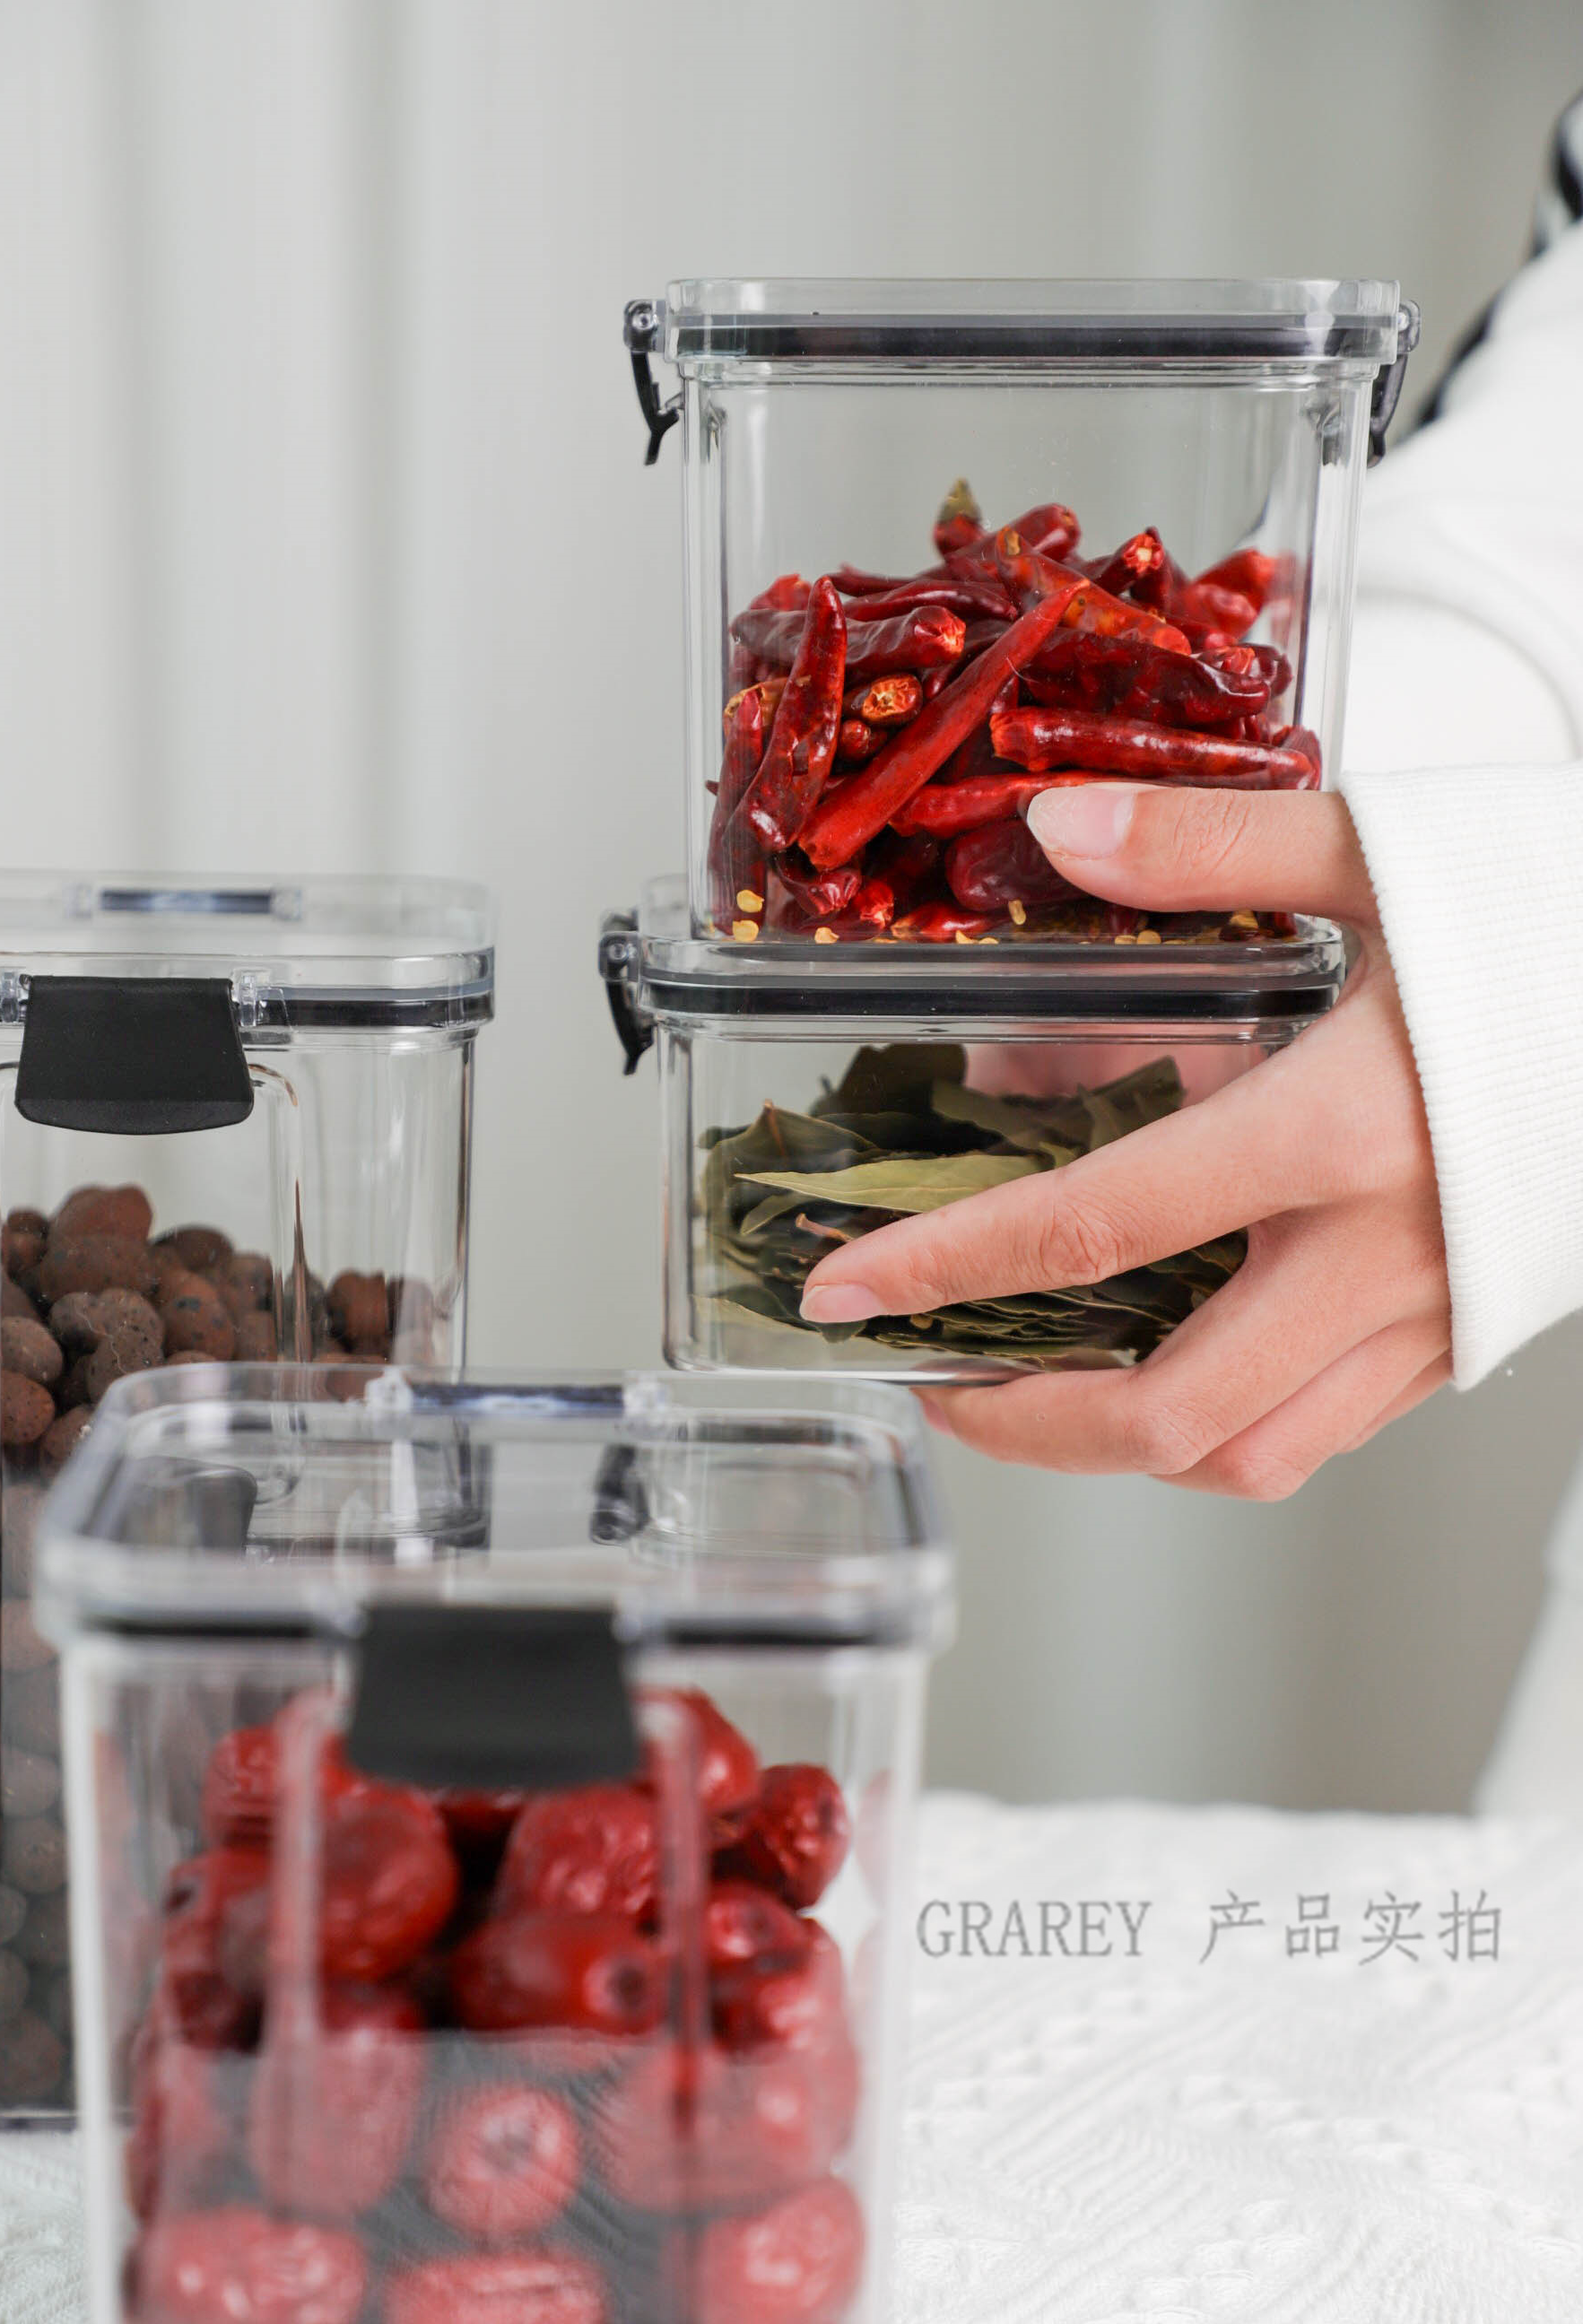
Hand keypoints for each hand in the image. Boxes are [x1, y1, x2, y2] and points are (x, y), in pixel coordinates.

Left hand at [796, 786, 1451, 1496]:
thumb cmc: (1571, 911)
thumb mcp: (1389, 849)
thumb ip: (1209, 852)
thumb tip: (1055, 832)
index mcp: (1343, 1130)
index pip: (1098, 1232)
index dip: (951, 1273)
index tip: (846, 1296)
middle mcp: (1387, 1254)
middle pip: (1168, 1415)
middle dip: (1025, 1426)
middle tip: (937, 1380)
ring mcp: (1440, 1316)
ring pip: (1252, 1456)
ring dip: (1124, 1446)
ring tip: (1039, 1383)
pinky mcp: (1475, 1335)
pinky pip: (1327, 1428)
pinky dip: (1226, 1423)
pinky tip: (1174, 1353)